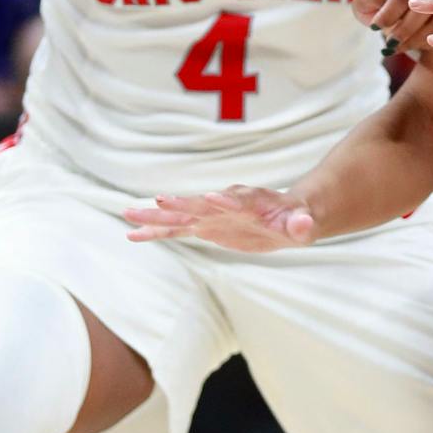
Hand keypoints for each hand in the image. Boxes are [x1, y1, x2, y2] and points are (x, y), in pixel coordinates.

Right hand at [124, 185, 316, 249]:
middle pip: (200, 204)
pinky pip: (177, 230)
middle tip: (157, 201)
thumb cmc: (297, 221)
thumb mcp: (304, 225)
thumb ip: (301, 225)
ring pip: (180, 216)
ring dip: (156, 217)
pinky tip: (133, 235)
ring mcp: (212, 215)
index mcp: (251, 201)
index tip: (209, 197)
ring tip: (128, 215)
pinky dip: (156, 233)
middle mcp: (226, 203)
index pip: (236, 199)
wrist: (286, 217)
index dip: (225, 200)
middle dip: (180, 204)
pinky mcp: (204, 227)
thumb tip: (304, 225)